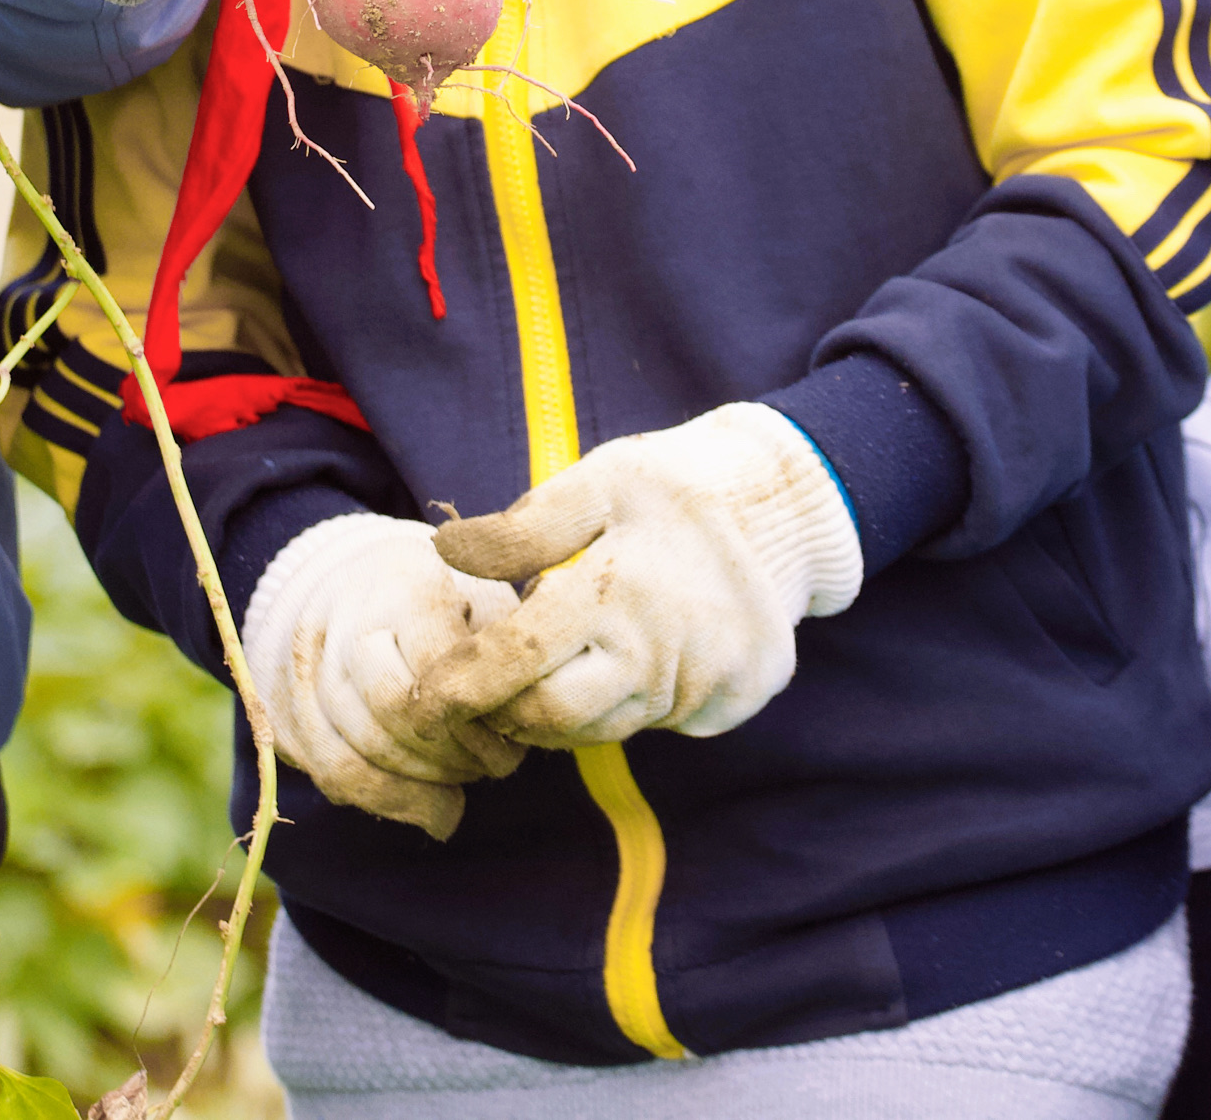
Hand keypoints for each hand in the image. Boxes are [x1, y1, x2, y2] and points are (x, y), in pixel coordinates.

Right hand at [238, 512, 534, 837]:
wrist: (356, 580)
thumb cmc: (444, 597)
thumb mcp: (486, 598)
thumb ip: (503, 653)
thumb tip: (519, 724)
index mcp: (400, 584)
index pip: (431, 665)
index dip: (475, 718)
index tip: (510, 738)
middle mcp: (340, 619)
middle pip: (388, 711)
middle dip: (450, 755)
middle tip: (493, 765)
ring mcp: (302, 665)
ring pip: (353, 752)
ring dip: (420, 786)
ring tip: (462, 785)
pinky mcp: (285, 708)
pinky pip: (329, 774)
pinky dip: (388, 802)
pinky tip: (433, 810)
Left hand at [427, 403, 862, 746]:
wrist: (787, 504)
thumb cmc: (677, 486)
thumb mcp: (600, 481)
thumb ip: (523, 528)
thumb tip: (444, 550)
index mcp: (618, 589)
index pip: (519, 658)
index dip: (462, 685)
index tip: (423, 699)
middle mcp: (661, 650)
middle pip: (557, 716)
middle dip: (506, 713)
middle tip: (479, 691)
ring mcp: (703, 683)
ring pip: (604, 729)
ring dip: (560, 714)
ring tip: (541, 673)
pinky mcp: (730, 702)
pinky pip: (656, 722)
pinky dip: (621, 704)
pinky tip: (616, 662)